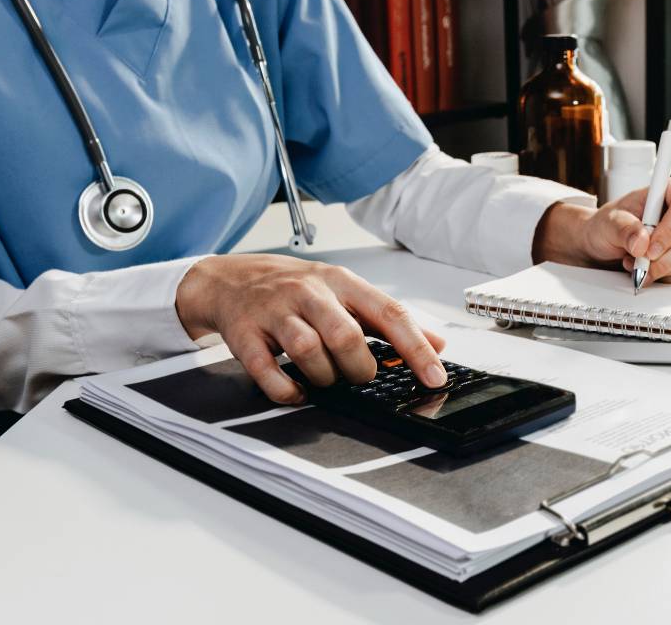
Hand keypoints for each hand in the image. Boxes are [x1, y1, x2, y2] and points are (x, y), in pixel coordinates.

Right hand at [175, 254, 446, 404]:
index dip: (416, 348)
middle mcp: (310, 293)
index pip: (388, 313)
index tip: (434, 376)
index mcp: (342, 282)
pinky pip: (266, 370)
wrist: (232, 279)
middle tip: (359, 375)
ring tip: (326, 379)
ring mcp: (275, 313)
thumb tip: (438, 343)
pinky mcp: (245, 334)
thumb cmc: (298, 290)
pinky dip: (285, 390)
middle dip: (360, 368)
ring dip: (324, 377)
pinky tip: (296, 392)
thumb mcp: (347, 294)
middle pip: (346, 335)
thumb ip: (391, 321)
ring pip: (307, 350)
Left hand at [534, 177, 670, 284]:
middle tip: (639, 262)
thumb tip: (642, 243)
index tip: (650, 249)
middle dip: (664, 256)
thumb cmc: (611, 225)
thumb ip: (624, 228)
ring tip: (636, 263)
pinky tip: (648, 271)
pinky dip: (664, 278)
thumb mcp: (608, 222)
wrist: (607, 244)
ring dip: (660, 268)